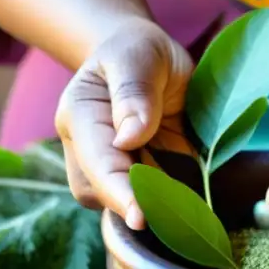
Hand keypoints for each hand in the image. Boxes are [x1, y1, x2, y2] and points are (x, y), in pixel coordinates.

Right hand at [55, 18, 194, 227]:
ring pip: (119, 206)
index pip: (96, 163)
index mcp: (79, 116)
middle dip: (137, 206)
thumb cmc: (138, 51)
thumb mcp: (139, 56)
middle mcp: (85, 148)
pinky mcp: (131, 179)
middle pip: (101, 193)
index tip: (140, 216)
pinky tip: (189, 201)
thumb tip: (129, 138)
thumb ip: (134, 90)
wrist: (142, 58)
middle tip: (181, 210)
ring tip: (188, 201)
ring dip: (154, 207)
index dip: (118, 192)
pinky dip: (168, 206)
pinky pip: (146, 204)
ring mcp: (106, 167)